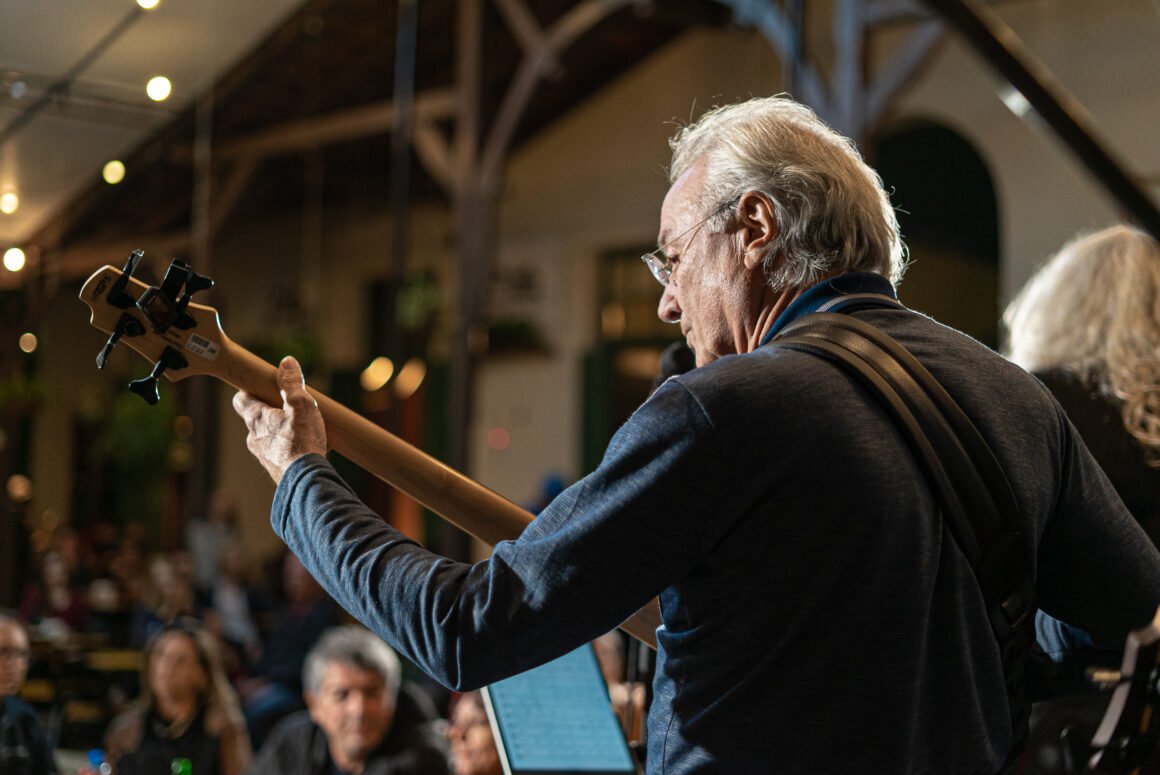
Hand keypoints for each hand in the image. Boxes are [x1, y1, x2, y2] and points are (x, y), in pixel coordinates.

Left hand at [232, 356, 327, 483]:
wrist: (306, 481)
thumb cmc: (302, 442)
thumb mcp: (301, 405)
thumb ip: (292, 383)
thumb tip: (286, 362)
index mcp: (257, 419)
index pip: (241, 399)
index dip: (249, 391)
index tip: (261, 387)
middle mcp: (253, 438)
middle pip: (256, 419)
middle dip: (270, 412)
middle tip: (289, 407)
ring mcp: (263, 456)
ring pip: (267, 437)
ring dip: (280, 432)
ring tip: (301, 429)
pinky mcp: (275, 469)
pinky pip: (278, 453)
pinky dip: (288, 448)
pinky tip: (305, 448)